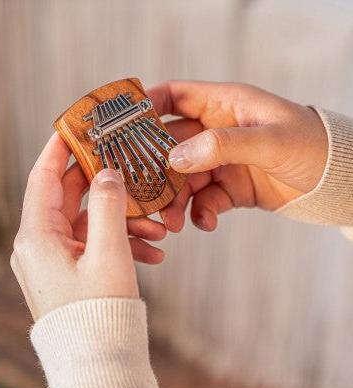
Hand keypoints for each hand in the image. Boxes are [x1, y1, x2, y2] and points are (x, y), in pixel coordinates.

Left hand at [11, 134, 165, 319]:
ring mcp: (57, 258)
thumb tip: (107, 174)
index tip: (75, 127)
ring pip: (91, 222)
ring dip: (123, 221)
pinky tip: (153, 251)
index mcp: (38, 236)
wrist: (100, 360)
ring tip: (157, 229)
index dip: (58, 149)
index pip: (43, 177)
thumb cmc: (99, 312)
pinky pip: (96, 244)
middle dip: (106, 187)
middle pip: (71, 198)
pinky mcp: (72, 269)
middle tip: (127, 168)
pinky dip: (122, 242)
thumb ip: (108, 206)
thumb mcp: (108, 253)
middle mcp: (41, 244)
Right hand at [148, 81, 327, 231]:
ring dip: (176, 201)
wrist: (335, 181)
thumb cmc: (311, 145)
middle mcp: (217, 133)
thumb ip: (223, 145)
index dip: (148, 106)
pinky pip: (205, 201)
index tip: (123, 125)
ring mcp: (221, 162)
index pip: (175, 96)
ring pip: (184, 179)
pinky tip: (206, 223)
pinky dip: (201, 213)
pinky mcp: (229, 188)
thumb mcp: (271, 139)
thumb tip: (177, 158)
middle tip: (144, 192)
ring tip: (173, 222)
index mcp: (224, 106)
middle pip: (171, 146)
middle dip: (156, 169)